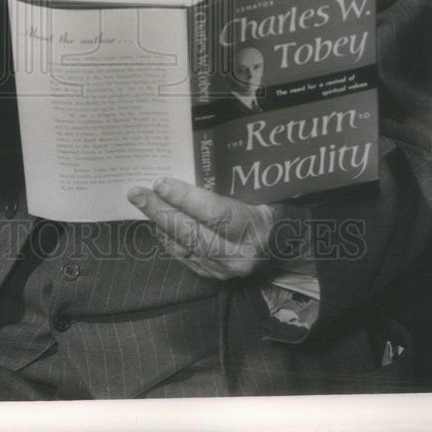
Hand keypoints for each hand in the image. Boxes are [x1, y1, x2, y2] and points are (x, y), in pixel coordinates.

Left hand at [127, 178, 282, 280]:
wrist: (295, 250)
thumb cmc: (282, 211)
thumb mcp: (268, 192)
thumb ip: (240, 181)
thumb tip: (204, 154)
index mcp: (256, 229)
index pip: (214, 214)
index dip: (185, 198)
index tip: (160, 182)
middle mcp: (239, 256)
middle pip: (191, 232)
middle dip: (160, 210)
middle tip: (136, 192)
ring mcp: (226, 271)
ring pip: (183, 246)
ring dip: (159, 223)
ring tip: (141, 201)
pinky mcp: (215, 277)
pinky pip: (184, 256)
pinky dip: (169, 238)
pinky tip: (158, 221)